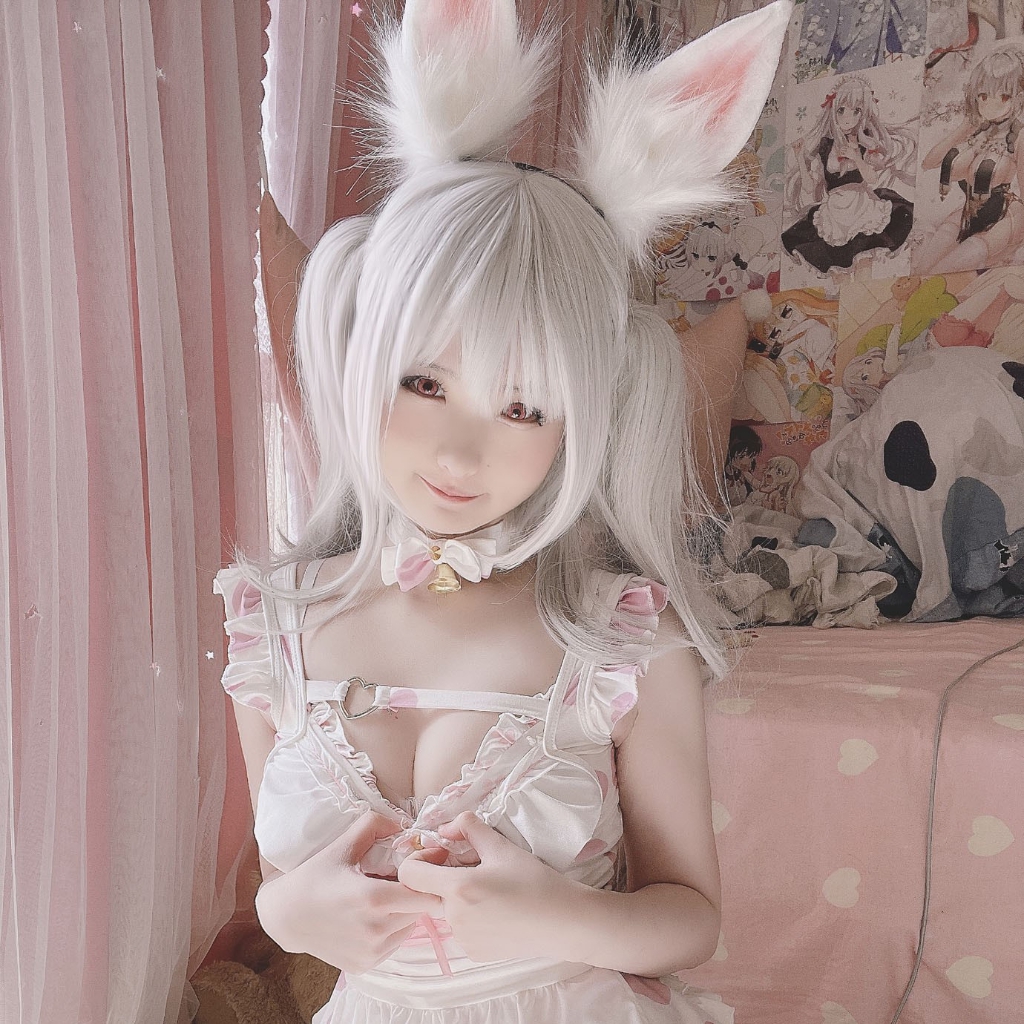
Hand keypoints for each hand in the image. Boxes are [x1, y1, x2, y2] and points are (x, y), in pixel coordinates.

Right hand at [255, 809, 442, 973]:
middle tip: (396, 881)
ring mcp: (371, 952)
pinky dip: (390, 930)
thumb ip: (374, 825)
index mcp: (374, 898)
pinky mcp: (364, 966)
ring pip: (409, 928)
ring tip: (381, 899)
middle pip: (421, 910)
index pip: (427, 893)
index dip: (426, 878)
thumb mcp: (342, 845)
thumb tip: (404, 824)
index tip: (416, 867)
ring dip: (404, 913)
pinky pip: (393, 944)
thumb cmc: (315, 876)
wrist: (285, 916)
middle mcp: (376, 930)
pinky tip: (370, 918)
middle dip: (415, 893)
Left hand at [397, 812, 575, 963]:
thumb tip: (446, 828)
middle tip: (475, 871)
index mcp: (458, 888)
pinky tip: (499, 913)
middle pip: (430, 892)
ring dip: (459, 899)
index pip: (409, 874)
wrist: (562, 921)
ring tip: (493, 893)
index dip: (420, 860)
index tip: (445, 855)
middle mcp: (454, 918)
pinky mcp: (474, 953)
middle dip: (445, 879)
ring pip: (447, 911)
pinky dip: (472, 918)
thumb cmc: (534, 881)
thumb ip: (468, 827)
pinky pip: (461, 929)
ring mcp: (463, 939)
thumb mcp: (501, 846)